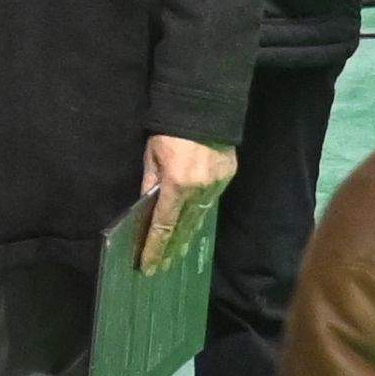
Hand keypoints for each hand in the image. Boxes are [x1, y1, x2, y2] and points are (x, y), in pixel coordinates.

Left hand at [136, 134, 237, 274]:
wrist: (205, 107)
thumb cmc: (171, 129)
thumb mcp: (152, 155)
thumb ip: (150, 183)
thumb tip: (147, 205)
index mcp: (176, 184)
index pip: (163, 225)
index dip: (154, 247)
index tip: (148, 265)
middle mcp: (198, 191)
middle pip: (183, 228)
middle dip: (171, 249)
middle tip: (161, 268)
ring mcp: (216, 186)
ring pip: (199, 219)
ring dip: (186, 238)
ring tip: (177, 254)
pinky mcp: (227, 177)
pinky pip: (210, 203)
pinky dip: (200, 217)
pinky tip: (193, 227)